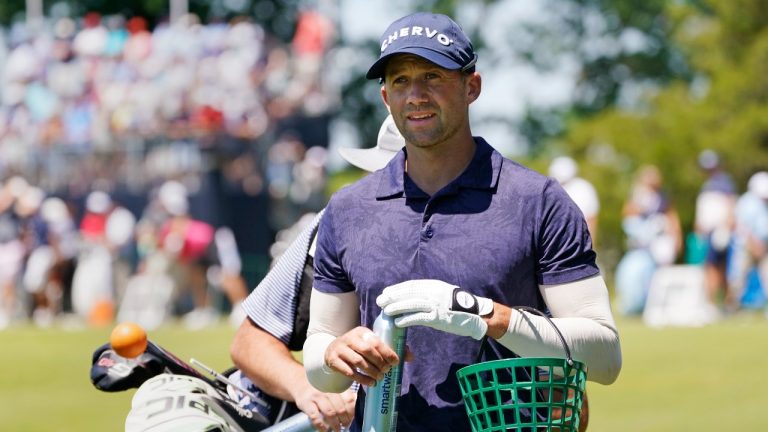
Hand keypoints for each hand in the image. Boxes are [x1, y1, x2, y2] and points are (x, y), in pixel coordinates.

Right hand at [294, 384, 355, 431]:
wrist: (299, 382)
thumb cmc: (321, 387)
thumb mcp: (333, 386)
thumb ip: (345, 394)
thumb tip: (357, 403)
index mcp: (337, 385)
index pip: (349, 400)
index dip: (352, 412)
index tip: (352, 419)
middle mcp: (327, 390)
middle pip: (340, 408)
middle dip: (345, 420)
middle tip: (345, 425)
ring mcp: (316, 396)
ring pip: (330, 413)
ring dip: (335, 424)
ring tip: (338, 429)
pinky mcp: (306, 403)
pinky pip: (315, 417)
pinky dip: (321, 426)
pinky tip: (325, 430)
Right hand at [324, 326, 399, 386]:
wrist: (333, 351)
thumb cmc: (359, 349)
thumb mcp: (371, 345)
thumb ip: (390, 349)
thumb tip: (411, 357)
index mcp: (362, 332)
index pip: (376, 341)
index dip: (388, 352)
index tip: (396, 362)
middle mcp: (349, 338)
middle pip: (367, 351)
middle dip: (380, 363)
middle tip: (386, 371)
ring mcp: (340, 349)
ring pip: (358, 362)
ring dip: (371, 372)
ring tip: (380, 378)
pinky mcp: (333, 360)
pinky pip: (349, 372)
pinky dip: (361, 379)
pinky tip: (370, 383)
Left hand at [376, 279, 492, 339]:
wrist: (475, 315)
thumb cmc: (457, 306)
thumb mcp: (443, 293)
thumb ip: (430, 293)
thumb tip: (413, 296)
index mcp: (434, 285)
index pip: (411, 285)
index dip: (397, 289)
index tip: (386, 292)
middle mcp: (433, 293)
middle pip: (409, 293)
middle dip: (393, 297)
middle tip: (380, 301)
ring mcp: (436, 305)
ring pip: (411, 304)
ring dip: (396, 307)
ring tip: (385, 311)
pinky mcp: (438, 318)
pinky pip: (418, 318)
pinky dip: (406, 319)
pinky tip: (397, 322)